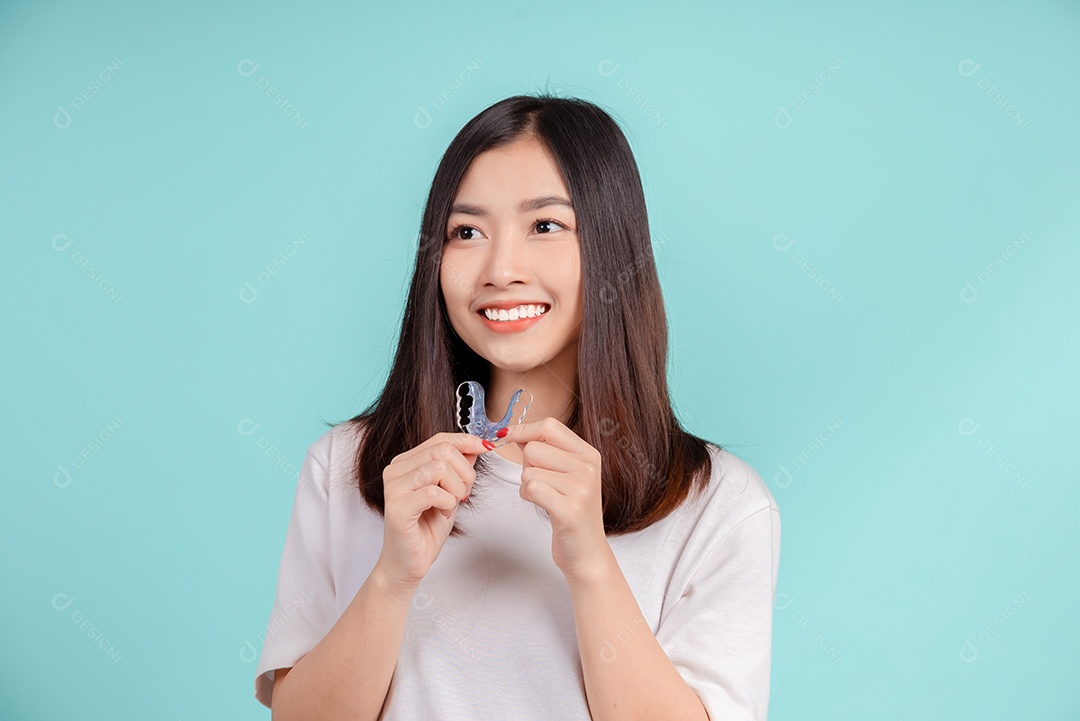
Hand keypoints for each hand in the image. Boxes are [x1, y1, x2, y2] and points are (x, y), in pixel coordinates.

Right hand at [377, 432, 492, 588]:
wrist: (410, 561)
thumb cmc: (426, 528)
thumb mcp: (450, 492)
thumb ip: (459, 468)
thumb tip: (476, 445)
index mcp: (405, 462)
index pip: (439, 439)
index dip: (466, 441)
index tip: (487, 448)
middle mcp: (395, 470)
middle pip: (442, 451)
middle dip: (465, 472)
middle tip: (464, 493)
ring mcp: (394, 488)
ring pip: (438, 468)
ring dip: (456, 489)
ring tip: (452, 505)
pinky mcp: (397, 507)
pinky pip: (434, 492)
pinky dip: (447, 503)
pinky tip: (443, 513)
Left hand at [499, 417, 611, 581]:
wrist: (587, 553)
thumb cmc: (572, 513)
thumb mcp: (568, 475)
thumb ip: (547, 451)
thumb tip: (517, 432)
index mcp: (589, 454)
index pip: (550, 426)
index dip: (524, 429)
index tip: (507, 435)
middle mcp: (588, 467)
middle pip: (534, 448)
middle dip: (526, 465)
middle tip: (542, 483)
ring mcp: (581, 487)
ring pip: (529, 470)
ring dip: (527, 485)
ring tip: (545, 498)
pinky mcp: (570, 508)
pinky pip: (531, 488)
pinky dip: (528, 497)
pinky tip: (542, 505)